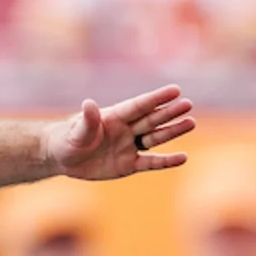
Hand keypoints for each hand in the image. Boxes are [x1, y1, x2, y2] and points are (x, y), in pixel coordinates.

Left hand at [45, 85, 194, 180]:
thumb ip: (87, 120)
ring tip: (191, 123)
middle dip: (169, 113)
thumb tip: (89, 104)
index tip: (175, 90)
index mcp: (114, 116)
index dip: (156, 99)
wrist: (64, 157)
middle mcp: (126, 129)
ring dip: (172, 131)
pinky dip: (166, 161)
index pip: (139, 106)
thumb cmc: (68, 139)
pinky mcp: (129, 164)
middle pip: (151, 119)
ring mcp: (129, 146)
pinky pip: (151, 163)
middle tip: (188, 105)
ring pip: (155, 138)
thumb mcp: (76, 131)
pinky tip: (183, 158)